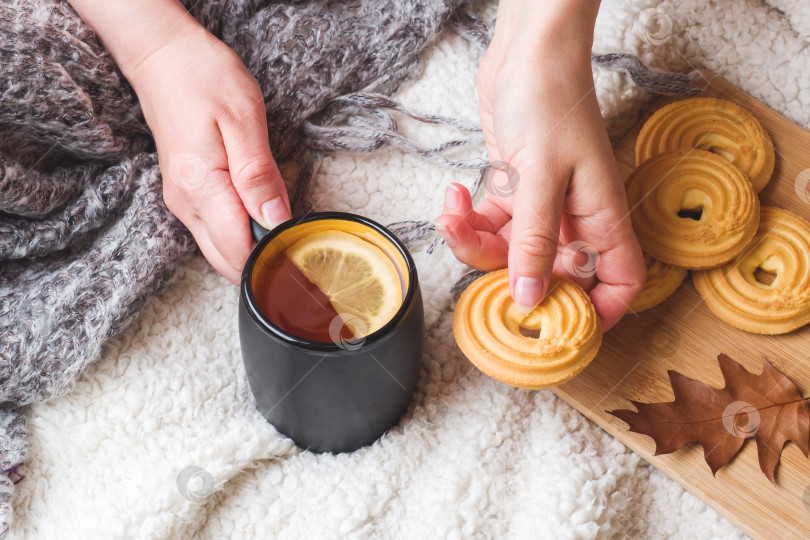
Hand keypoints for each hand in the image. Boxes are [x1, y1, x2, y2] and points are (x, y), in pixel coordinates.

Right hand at [67, 0, 289, 284]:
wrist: (162, 56)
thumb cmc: (203, 79)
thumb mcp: (243, 121)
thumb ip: (259, 176)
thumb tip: (276, 220)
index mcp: (202, 188)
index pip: (238, 252)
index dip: (272, 261)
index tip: (301, 254)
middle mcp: (185, 204)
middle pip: (226, 261)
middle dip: (262, 264)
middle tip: (299, 248)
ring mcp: (182, 202)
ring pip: (219, 249)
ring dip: (251, 249)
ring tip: (284, 231)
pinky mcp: (184, 195)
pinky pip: (214, 230)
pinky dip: (239, 234)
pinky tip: (261, 216)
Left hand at [434, 0, 643, 329]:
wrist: (526, 53)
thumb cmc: (551, 101)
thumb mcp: (542, 177)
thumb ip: (532, 241)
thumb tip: (528, 298)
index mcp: (600, 218)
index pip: (619, 281)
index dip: (600, 312)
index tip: (562, 332)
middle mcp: (574, 219)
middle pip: (544, 274)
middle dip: (501, 271)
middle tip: (471, 251)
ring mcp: (542, 206)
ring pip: (507, 252)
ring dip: (471, 240)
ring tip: (451, 212)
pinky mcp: (513, 191)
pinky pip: (488, 224)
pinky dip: (465, 216)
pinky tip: (453, 193)